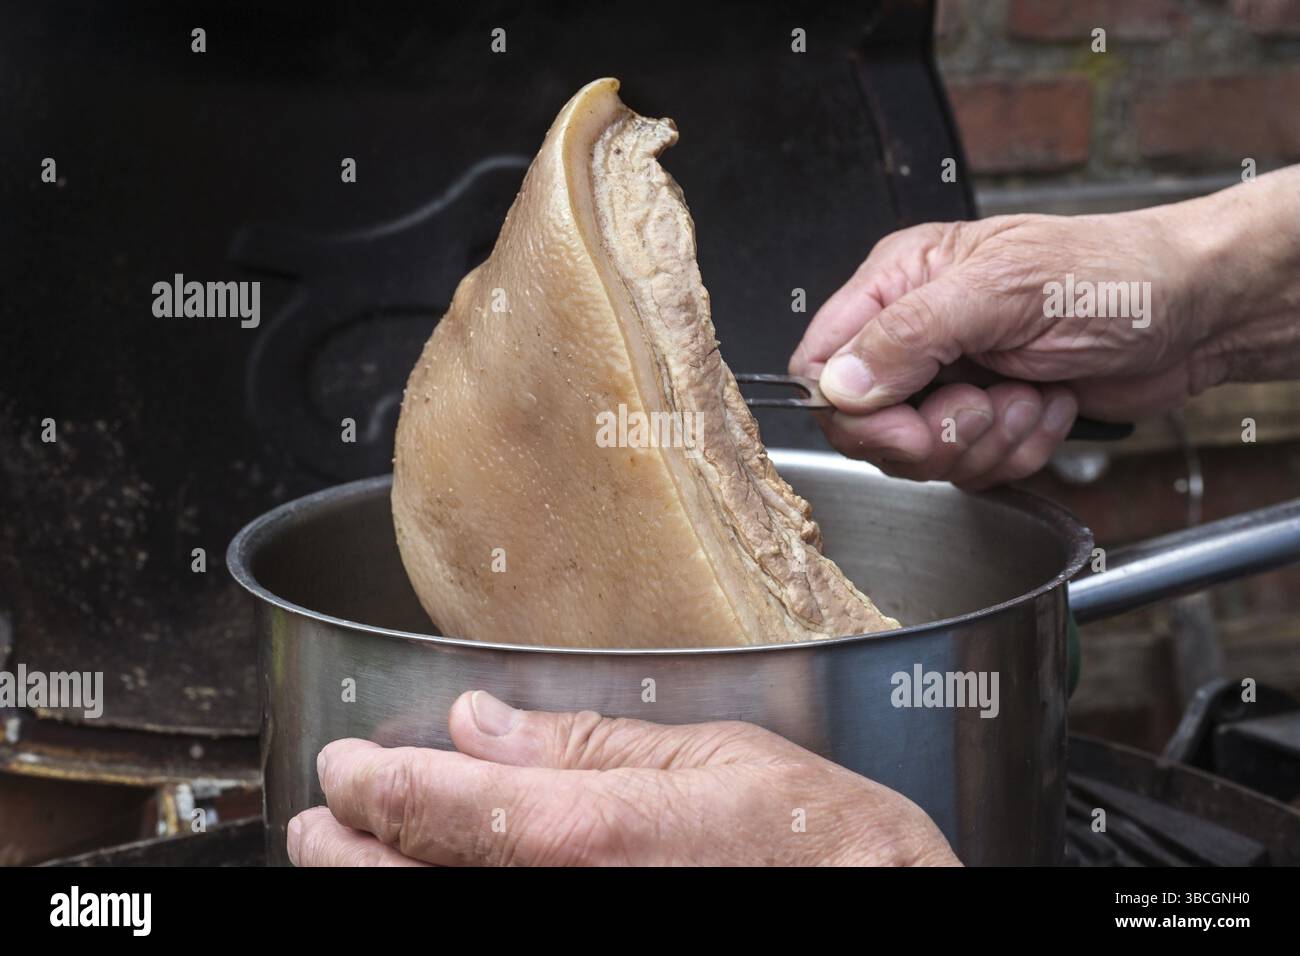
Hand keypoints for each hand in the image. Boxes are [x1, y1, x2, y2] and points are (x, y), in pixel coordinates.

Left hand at [287, 690, 958, 866]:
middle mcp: (576, 900)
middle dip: (352, 854)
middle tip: (317, 826)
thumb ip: (590, 747)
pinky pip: (503, 929)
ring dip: (385, 887)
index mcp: (600, 833)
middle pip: (425, 882)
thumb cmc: (826, 843)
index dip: (377, 787)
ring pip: (450, 914)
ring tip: (351, 860)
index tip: (344, 768)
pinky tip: (444, 881)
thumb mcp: (718, 761)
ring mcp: (587, 928)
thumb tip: (480, 723)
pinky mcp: (604, 944)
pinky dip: (452, 898)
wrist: (885, 908)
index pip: (448, 806)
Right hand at [790, 166, 1299, 487]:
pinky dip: (1017, 451)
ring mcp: (951, 378)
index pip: (821, 362)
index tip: (906, 423)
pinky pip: (971, 468)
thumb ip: (910, 335)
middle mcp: (915, 332)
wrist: (1195, 314)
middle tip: (982, 407)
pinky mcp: (988, 418)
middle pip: (866, 423)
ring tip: (1031, 393)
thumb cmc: (1114, 276)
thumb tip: (838, 384)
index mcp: (900, 282)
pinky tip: (1048, 405)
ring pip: (920, 455)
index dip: (854, 409)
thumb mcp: (1003, 293)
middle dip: (933, 434)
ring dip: (986, 441)